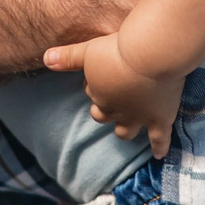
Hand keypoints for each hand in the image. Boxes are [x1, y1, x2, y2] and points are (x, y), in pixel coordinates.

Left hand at [44, 30, 184, 156]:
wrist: (151, 55)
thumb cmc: (118, 50)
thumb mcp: (89, 50)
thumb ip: (67, 57)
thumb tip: (45, 58)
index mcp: (98, 94)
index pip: (92, 92)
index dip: (96, 83)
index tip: (106, 70)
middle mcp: (115, 110)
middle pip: (103, 115)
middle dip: (104, 109)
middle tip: (113, 96)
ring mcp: (138, 117)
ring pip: (125, 131)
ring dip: (124, 129)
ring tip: (126, 129)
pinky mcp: (160, 119)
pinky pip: (160, 138)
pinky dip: (160, 147)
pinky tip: (158, 155)